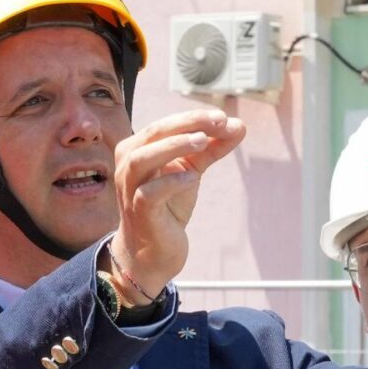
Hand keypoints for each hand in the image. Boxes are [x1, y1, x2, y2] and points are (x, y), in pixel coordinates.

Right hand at [107, 109, 247, 300]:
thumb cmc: (168, 205)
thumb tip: (239, 125)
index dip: (193, 117)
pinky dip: (171, 181)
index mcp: (138, 148)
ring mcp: (130, 188)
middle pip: (154, 133)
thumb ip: (212, 148)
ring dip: (173, 146)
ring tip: (202, 141)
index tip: (223, 118)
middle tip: (218, 121)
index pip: (164, 124)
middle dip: (187, 123)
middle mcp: (128, 164)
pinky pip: (149, 192)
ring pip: (143, 158)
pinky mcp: (138, 211)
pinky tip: (193, 178)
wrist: (154, 250)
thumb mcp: (191, 171)